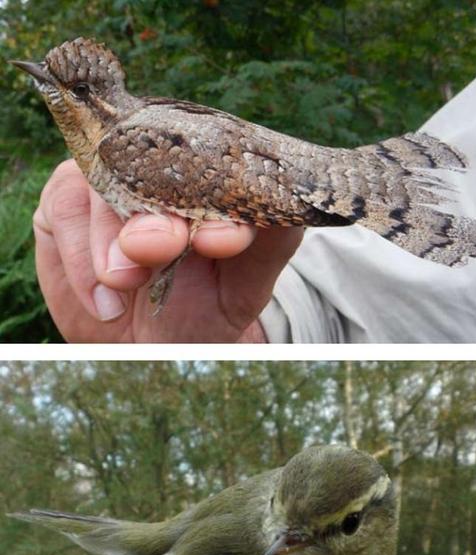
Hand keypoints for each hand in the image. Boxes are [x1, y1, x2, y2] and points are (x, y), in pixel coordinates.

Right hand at [34, 161, 301, 341]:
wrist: (142, 348)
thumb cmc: (199, 314)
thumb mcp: (242, 291)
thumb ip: (267, 250)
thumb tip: (290, 212)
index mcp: (207, 179)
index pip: (214, 162)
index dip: (216, 193)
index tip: (223, 239)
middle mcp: (155, 167)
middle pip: (147, 166)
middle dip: (152, 216)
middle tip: (156, 251)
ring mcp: (107, 178)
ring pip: (99, 185)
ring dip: (108, 242)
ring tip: (123, 290)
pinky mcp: (65, 198)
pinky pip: (62, 210)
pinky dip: (79, 261)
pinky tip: (104, 302)